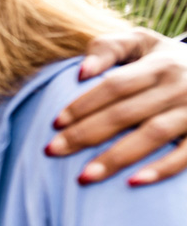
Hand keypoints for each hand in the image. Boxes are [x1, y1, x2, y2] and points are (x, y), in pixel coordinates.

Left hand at [47, 30, 186, 185]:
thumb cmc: (164, 60)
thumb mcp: (141, 42)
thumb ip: (108, 47)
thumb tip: (81, 72)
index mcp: (159, 64)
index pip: (114, 85)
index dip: (83, 104)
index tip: (54, 123)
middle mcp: (178, 87)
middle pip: (126, 113)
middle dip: (85, 134)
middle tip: (52, 151)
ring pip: (151, 135)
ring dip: (116, 157)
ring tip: (84, 177)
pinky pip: (186, 156)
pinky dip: (161, 169)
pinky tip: (133, 183)